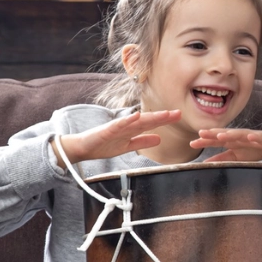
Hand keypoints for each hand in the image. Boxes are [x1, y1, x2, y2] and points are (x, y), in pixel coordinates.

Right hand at [54, 110, 180, 168]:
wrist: (83, 148)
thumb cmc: (103, 145)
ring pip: (137, 121)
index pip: (151, 123)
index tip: (178, 115)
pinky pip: (119, 125)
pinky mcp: (107, 130)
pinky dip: (128, 120)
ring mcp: (117, 127)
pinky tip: (137, 116)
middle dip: (162, 117)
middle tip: (178, 113)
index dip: (164, 120)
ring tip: (164, 114)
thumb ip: (142, 142)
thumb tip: (159, 139)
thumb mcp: (127, 146)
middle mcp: (127, 126)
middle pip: (147, 120)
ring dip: (150, 117)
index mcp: (132, 130)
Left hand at [190, 128, 261, 167]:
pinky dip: (254, 136)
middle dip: (214, 133)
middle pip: (225, 134)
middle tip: (201, 133)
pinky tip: (249, 136)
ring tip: (221, 135)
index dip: (205, 141)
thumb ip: (223, 159)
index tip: (193, 142)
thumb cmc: (255, 150)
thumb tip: (206, 164)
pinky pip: (259, 137)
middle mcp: (239, 137)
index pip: (216, 141)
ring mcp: (251, 136)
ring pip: (240, 134)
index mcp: (232, 142)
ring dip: (230, 134)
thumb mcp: (237, 157)